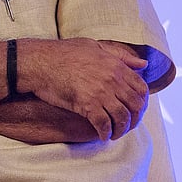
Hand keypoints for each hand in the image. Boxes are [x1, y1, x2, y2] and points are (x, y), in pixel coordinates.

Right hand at [18, 38, 148, 140]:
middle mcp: (112, 80)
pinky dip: (105, 133)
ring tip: (115, 134)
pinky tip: (103, 136)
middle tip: (126, 125)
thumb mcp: (94, 46)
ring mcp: (100, 93)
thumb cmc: (62, 52)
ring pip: (121, 117)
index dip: (141, 102)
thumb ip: (120, 55)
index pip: (141, 88)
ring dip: (121, 129)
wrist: (39, 62)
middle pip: (135, 105)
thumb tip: (143, 63)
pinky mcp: (86, 105)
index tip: (134, 109)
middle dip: (134, 119)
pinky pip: (103, 123)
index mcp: (116, 66)